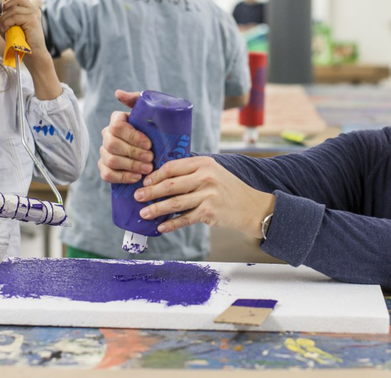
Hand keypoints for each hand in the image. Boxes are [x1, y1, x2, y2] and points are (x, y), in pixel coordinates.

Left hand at [0, 0, 47, 60]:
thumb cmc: (23, 43)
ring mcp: (34, 14)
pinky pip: (15, 16)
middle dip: (6, 6)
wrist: (34, 54)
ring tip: (3, 28)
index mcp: (30, 10)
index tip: (4, 10)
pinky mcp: (32, 20)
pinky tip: (5, 30)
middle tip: (3, 18)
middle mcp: (33, 9)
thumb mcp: (10, 30)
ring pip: (13, 8)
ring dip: (4, 18)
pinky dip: (7, 23)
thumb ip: (4, 21)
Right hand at [98, 89, 152, 183]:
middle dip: (133, 153)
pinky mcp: (105, 167)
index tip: (149, 143)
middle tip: (150, 159)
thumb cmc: (154, 128)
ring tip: (147, 169)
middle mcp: (107, 135)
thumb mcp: (150, 112)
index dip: (132, 136)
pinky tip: (137, 177)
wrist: (159, 147)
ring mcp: (104, 152)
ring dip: (130, 165)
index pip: (117, 126)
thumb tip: (118, 93)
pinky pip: (107, 174)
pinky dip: (122, 177)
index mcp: (117, 120)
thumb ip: (137, 99)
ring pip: (110, 159)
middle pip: (113, 144)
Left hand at [133, 157, 274, 238]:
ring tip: (144, 213)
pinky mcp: (209, 212)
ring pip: (174, 202)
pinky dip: (171, 223)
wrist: (252, 207)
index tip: (144, 181)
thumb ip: (192, 172)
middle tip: (137, 197)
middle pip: (170, 184)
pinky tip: (161, 226)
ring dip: (156, 209)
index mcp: (204, 163)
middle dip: (150, 191)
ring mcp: (208, 195)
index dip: (155, 175)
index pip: (172, 167)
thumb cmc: (229, 190)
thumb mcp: (214, 172)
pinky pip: (184, 218)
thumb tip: (163, 179)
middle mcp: (206, 177)